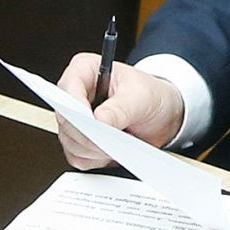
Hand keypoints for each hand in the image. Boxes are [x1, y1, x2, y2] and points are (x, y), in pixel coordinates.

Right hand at [55, 56, 183, 168]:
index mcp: (84, 70)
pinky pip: (78, 157)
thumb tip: (100, 120)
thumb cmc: (152, 96)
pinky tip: (113, 152)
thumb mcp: (141, 97)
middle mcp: (75, 94)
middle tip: (111, 139)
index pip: (67, 90)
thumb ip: (121, 108)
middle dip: (88, 134)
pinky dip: (96, 159)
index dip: (76, 108)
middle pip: (65, 120)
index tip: (93, 123)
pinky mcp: (81, 140)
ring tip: (119, 143)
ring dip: (94, 149)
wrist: (165, 114)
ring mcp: (75, 119)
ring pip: (70, 142)